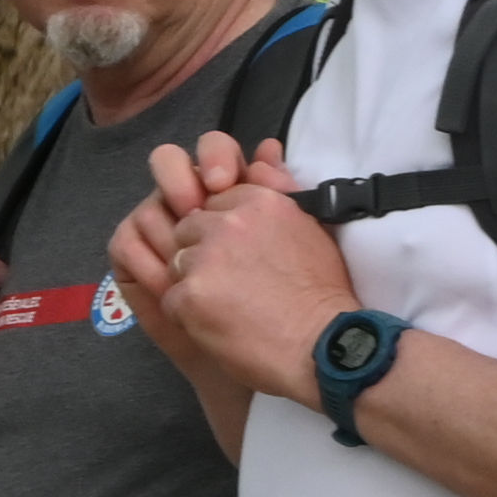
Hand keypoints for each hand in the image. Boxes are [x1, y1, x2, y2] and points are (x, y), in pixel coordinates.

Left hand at [114, 131, 354, 405]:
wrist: (325, 347)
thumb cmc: (325, 293)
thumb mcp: (312, 227)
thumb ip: (281, 187)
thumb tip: (264, 148)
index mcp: (259, 201)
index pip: (215, 204)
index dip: (226, 233)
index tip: (248, 258)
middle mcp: (228, 221)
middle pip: (190, 230)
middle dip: (205, 254)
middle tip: (239, 285)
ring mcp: (204, 258)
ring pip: (178, 262)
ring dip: (196, 283)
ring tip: (232, 306)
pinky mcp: (188, 294)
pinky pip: (171, 298)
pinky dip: (191, 315)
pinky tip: (222, 325)